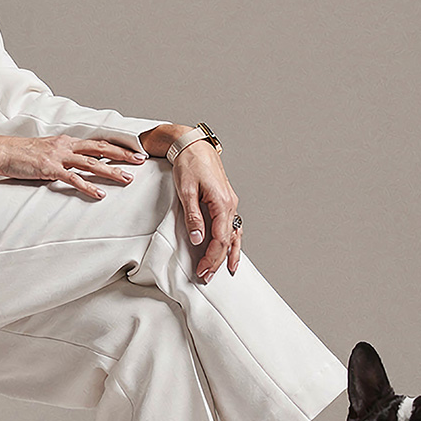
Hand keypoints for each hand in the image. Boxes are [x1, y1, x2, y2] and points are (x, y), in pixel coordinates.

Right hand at [0, 131, 147, 199]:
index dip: (116, 146)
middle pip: (101, 149)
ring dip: (111, 172)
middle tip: (141, 160)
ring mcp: (58, 156)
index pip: (97, 142)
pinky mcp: (49, 168)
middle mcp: (65, 145)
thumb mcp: (43, 152)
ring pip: (92, 163)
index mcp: (65, 141)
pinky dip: (88, 186)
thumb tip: (72, 168)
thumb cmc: (18, 154)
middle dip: (123, 154)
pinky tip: (100, 194)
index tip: (133, 150)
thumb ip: (60, 159)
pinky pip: (73, 179)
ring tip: (128, 180)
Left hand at [171, 140, 240, 282]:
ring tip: (228, 269)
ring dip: (229, 252)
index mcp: (222, 203)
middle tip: (207, 275)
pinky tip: (232, 248)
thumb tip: (197, 238)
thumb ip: (193, 216)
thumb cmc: (189, 164)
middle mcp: (230, 204)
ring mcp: (230, 203)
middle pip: (228, 240)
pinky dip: (233, 239)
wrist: (193, 146)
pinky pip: (233, 225)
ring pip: (234, 233)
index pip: (220, 238)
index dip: (211, 257)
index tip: (202, 269)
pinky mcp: (225, 201)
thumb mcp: (186, 191)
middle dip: (218, 260)